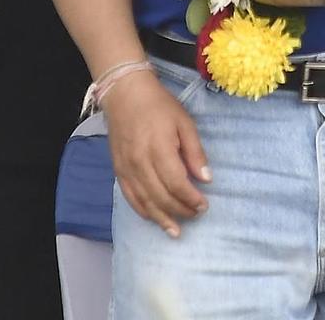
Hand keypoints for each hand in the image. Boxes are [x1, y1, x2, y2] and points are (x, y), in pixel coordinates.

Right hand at [103, 70, 210, 236]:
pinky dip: (143, 211)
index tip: (204, 205)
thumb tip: (206, 179)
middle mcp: (140, 163)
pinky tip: (154, 218)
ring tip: (176, 231)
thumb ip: (195, 152)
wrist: (125, 95)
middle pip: (161, 197)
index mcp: (159, 149)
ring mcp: (126, 168)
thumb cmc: (159, 106)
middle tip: (196, 215)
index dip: (191, 199)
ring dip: (161, 219)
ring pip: (144, 202)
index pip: (177, 183)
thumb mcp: (184, 122)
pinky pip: (130, 197)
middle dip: (180, 210)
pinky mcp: (118, 171)